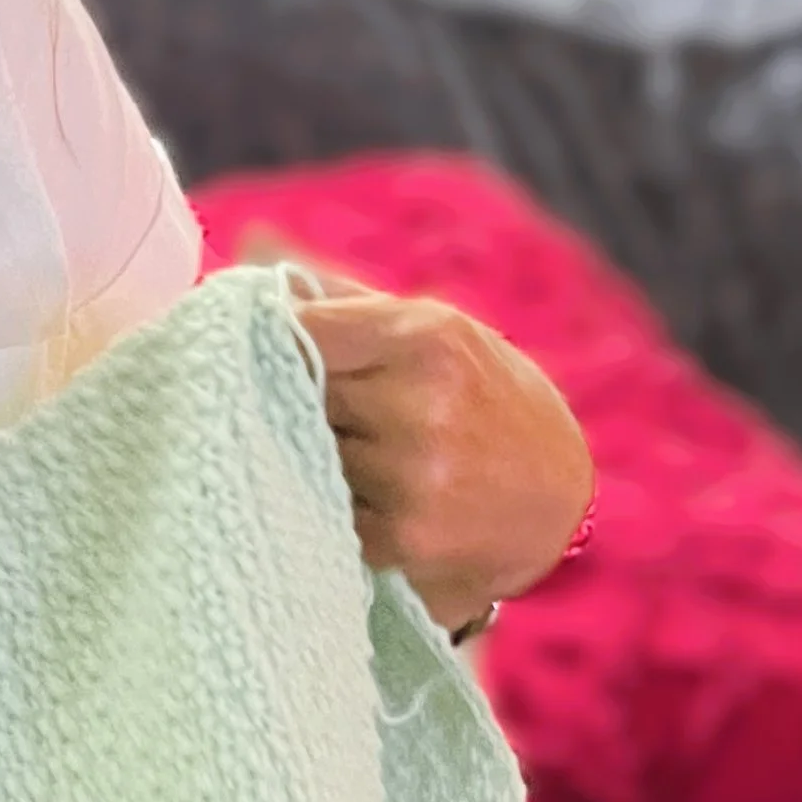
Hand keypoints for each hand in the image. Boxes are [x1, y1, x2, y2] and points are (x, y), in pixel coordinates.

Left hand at [285, 270, 592, 637]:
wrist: (556, 496)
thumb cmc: (478, 394)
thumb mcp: (430, 328)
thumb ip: (336, 297)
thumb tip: (244, 263)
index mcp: (425, 337)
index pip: (300, 329)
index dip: (267, 339)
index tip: (249, 346)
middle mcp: (421, 404)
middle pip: (296, 392)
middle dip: (288, 396)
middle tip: (301, 401)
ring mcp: (413, 476)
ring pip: (301, 452)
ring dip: (304, 450)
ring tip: (344, 446)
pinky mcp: (404, 537)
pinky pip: (321, 507)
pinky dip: (326, 500)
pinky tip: (360, 492)